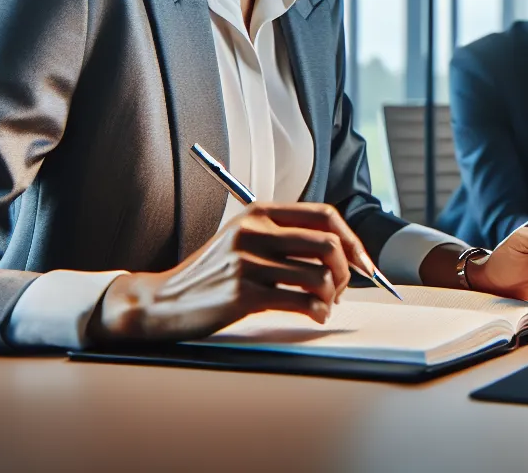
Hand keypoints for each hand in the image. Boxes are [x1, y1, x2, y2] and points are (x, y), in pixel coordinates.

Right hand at [88, 203, 371, 343]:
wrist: (163, 301)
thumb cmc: (212, 275)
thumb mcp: (243, 241)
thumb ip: (283, 238)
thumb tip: (340, 252)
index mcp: (258, 213)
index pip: (324, 215)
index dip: (352, 239)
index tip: (364, 261)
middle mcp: (254, 231)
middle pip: (328, 243)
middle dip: (347, 270)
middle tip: (343, 288)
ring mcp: (248, 262)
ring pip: (318, 275)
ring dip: (332, 295)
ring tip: (324, 304)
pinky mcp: (243, 293)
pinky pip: (300, 301)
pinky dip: (317, 311)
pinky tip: (314, 314)